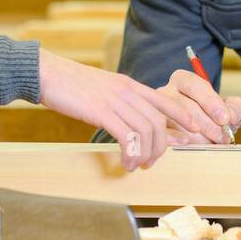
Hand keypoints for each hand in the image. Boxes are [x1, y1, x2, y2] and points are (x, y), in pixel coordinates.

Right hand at [37, 49, 201, 169]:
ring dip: (145, 154)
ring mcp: (115, 100)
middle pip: (158, 121)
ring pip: (146, 131)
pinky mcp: (101, 111)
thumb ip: (118, 100)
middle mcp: (127, 91)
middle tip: (150, 162)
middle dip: (161, 147)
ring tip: (136, 166)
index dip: (182, 117)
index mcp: (129, 85)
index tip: (192, 131)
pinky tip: (125, 163)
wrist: (48, 73)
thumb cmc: (71, 84)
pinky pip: (126, 136)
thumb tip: (126, 120)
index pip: (165, 100)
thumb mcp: (102, 88)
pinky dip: (130, 154)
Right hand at [155, 68, 240, 145]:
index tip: (225, 119)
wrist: (200, 134)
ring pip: (176, 123)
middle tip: (222, 138)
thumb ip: (236, 108)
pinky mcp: (153, 129)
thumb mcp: (229, 109)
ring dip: (197, 137)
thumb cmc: (212, 119)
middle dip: (209, 125)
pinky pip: (165, 136)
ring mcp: (156, 110)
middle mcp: (165, 92)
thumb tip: (229, 117)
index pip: (195, 86)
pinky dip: (179, 142)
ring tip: (210, 143)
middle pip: (186, 107)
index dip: (211, 103)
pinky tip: (190, 145)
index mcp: (183, 80)